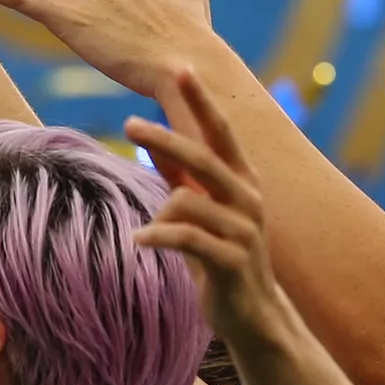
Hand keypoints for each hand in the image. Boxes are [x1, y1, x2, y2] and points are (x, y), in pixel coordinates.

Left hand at [124, 69, 292, 347]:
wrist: (254, 316)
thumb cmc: (220, 257)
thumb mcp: (200, 212)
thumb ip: (181, 179)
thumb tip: (152, 140)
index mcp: (242, 182)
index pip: (221, 133)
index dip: (202, 101)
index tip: (180, 68)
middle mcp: (248, 200)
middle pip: (203, 158)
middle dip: (166, 137)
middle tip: (130, 123)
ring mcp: (244, 230)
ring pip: (186, 202)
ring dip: (159, 215)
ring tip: (150, 235)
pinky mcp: (233, 261)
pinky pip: (185, 238)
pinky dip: (156, 236)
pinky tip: (138, 242)